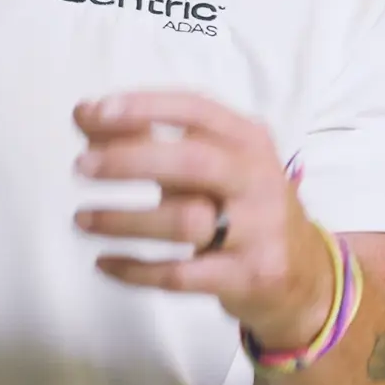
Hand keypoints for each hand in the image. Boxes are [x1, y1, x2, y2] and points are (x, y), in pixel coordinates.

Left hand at [72, 91, 332, 349]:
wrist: (303, 275)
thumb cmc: (240, 207)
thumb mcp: (210, 165)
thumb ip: (151, 139)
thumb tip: (85, 115)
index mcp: (248, 139)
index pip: (196, 109)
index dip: (143, 108)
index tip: (92, 112)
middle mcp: (258, 179)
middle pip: (193, 161)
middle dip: (131, 160)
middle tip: (81, 167)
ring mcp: (257, 230)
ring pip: (185, 221)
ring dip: (124, 221)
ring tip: (81, 219)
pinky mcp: (246, 276)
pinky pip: (181, 274)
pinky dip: (136, 270)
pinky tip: (104, 263)